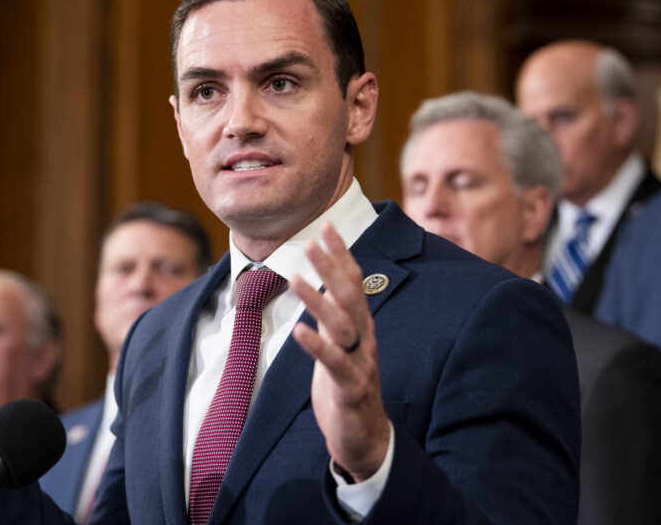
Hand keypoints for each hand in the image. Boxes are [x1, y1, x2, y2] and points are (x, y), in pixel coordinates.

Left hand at [291, 223, 389, 481]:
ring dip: (319, 301)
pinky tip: (299, 331)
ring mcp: (360, 361)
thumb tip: (326, 282)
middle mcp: (365, 338)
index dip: (341, 254)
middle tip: (309, 241)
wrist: (364, 436)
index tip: (327, 225)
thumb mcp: (341, 343)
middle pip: (350, 295)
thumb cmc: (348, 385)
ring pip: (342, 325)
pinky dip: (317, 346)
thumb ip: (336, 314)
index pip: (354, 281)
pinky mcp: (351, 387)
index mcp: (361, 325)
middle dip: (331, 267)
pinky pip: (335, 363)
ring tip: (296, 279)